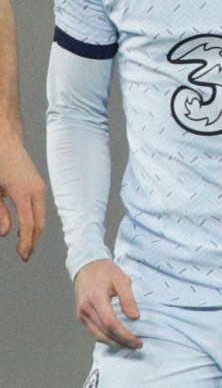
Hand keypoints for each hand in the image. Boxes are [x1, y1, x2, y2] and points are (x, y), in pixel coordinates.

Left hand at [0, 137, 46, 260]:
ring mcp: (39, 187)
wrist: (5, 140)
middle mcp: (36, 191)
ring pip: (41, 215)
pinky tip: (26, 226)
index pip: (28, 225)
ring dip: (35, 232)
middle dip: (33, 241)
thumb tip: (7, 232)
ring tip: (26, 245)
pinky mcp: (37, 185)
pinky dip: (35, 220)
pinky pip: (39, 207)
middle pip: (40, 223)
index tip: (23, 256)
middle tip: (25, 256)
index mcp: (24, 193)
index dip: (26, 243)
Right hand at [74, 259, 141, 349]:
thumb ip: (128, 299)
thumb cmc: (106, 271)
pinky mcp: (81, 316)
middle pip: (103, 333)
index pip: (110, 324)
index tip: (137, 341)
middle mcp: (86, 309)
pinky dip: (105, 338)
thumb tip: (135, 318)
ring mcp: (81, 314)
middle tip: (137, 346)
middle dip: (121, 342)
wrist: (86, 266)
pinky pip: (93, 331)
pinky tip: (117, 338)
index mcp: (96, 299)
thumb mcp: (122, 280)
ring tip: (129, 345)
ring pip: (97, 335)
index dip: (124, 335)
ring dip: (113, 343)